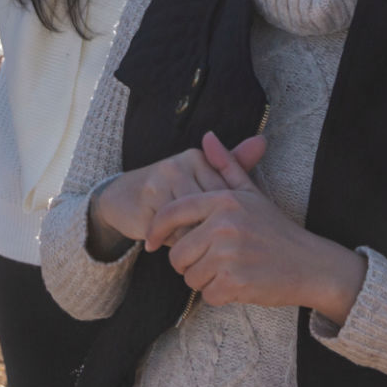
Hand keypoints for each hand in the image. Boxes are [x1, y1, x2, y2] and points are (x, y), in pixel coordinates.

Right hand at [89, 132, 267, 253]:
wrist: (123, 198)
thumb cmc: (172, 190)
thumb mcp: (202, 179)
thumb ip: (232, 164)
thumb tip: (263, 140)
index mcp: (197, 157)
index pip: (224, 193)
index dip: (226, 217)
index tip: (227, 232)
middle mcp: (179, 165)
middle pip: (209, 209)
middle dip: (211, 231)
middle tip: (214, 245)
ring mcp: (160, 182)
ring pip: (191, 222)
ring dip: (193, 239)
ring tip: (193, 246)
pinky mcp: (146, 203)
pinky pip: (171, 232)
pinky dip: (175, 243)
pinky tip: (172, 245)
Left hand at [149, 135, 366, 323]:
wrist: (311, 264)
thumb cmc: (277, 230)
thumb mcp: (251, 194)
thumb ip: (227, 165)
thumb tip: (207, 137)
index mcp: (224, 201)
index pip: (172, 213)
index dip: (156, 230)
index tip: (152, 242)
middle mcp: (224, 225)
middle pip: (177, 253)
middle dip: (188, 263)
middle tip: (211, 262)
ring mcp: (229, 254)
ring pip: (190, 277)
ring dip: (204, 280)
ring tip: (228, 271)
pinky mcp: (235, 281)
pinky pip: (207, 295)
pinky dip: (219, 295)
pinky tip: (238, 284)